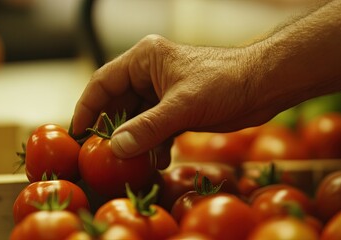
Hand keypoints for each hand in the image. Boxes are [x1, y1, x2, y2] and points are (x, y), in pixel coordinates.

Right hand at [71, 35, 270, 165]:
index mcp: (145, 59)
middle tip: (102, 154)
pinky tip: (158, 158)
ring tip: (133, 161)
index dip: (87, 108)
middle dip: (113, 129)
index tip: (77, 133)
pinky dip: (155, 143)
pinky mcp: (179, 107)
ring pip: (138, 118)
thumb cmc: (226, 82)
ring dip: (136, 140)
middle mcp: (152, 73)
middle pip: (119, 103)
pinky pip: (157, 126)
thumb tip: (116, 148)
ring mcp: (165, 91)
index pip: (103, 82)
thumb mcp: (182, 106)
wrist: (263, 85)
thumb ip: (148, 128)